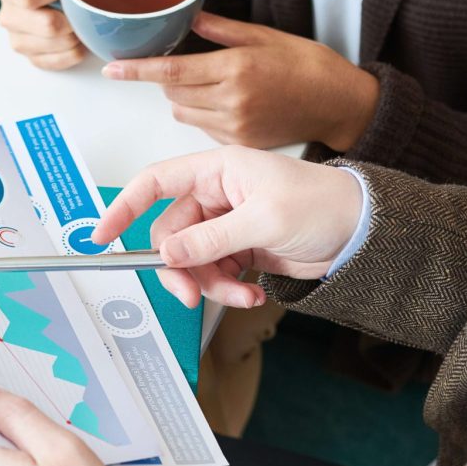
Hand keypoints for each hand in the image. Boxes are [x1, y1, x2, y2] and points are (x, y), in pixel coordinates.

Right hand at [0, 0, 87, 70]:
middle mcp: (8, 16)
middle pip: (46, 25)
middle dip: (69, 16)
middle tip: (77, 6)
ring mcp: (19, 41)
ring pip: (56, 44)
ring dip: (75, 33)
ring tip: (78, 20)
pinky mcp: (33, 60)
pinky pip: (61, 60)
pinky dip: (76, 50)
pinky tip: (77, 37)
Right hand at [91, 146, 364, 308]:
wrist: (364, 232)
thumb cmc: (325, 205)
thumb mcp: (263, 220)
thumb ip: (210, 239)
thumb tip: (167, 252)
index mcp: (219, 170)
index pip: (156, 183)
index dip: (124, 207)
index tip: (102, 235)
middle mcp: (219, 195)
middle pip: (172, 234)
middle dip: (182, 268)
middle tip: (191, 294)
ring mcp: (229, 224)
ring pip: (193, 260)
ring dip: (212, 284)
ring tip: (241, 294)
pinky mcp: (242, 248)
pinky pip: (216, 273)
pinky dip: (229, 288)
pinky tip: (252, 293)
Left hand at [102, 13, 378, 150]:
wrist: (340, 104)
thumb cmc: (309, 66)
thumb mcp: (267, 36)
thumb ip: (221, 31)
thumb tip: (187, 20)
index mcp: (236, 69)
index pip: (171, 71)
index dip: (137, 70)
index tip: (111, 68)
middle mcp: (232, 101)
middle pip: (172, 94)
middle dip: (166, 79)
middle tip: (185, 64)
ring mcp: (235, 127)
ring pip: (182, 113)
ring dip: (183, 98)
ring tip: (211, 84)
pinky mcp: (240, 144)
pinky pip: (202, 128)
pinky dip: (202, 115)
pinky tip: (226, 103)